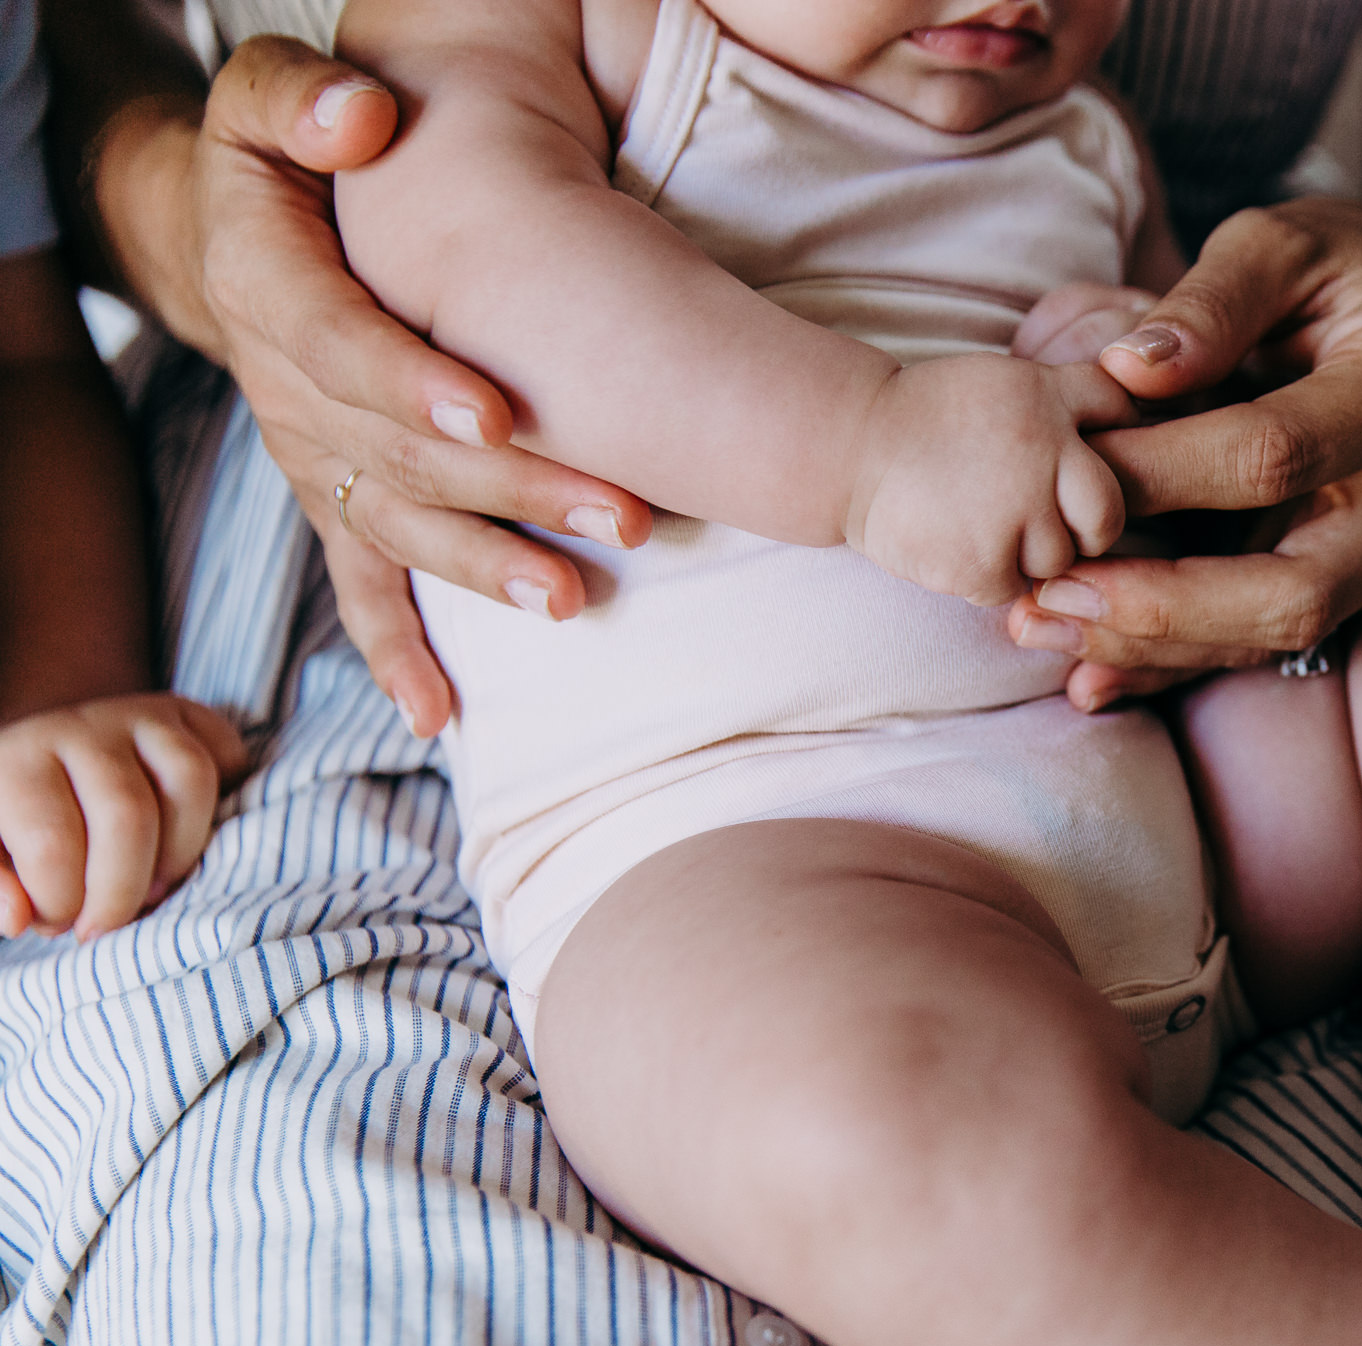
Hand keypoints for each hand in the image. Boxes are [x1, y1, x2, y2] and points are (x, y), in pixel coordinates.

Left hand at [0, 695, 247, 941]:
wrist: (43, 756)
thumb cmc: (13, 823)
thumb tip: (20, 918)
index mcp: (14, 762)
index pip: (51, 843)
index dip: (61, 903)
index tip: (61, 924)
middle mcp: (81, 726)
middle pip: (128, 816)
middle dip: (124, 891)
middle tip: (110, 925)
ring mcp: (141, 714)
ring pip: (191, 777)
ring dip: (183, 853)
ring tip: (156, 888)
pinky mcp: (187, 713)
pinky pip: (230, 754)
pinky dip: (227, 801)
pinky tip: (188, 835)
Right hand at [162, 38, 653, 733]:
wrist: (228, 237)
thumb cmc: (280, 161)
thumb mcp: (272, 99)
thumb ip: (305, 99)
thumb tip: (361, 116)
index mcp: (269, 284)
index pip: (337, 341)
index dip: (410, 381)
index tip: (495, 413)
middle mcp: (284, 388)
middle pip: (396, 452)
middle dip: (510, 490)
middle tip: (618, 515)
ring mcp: (312, 456)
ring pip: (397, 527)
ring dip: (485, 570)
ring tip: (571, 600)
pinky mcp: (334, 498)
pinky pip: (358, 583)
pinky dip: (396, 650)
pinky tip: (438, 715)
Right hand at [846, 354, 1133, 606]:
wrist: (846, 448)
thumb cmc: (929, 420)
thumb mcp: (1004, 384)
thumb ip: (1068, 406)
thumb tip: (1137, 432)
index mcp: (1047, 398)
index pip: (1119, 415)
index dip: (1109, 440)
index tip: (1073, 460)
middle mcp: (1041, 449)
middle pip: (1107, 513)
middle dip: (1085, 525)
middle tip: (1037, 517)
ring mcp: (1014, 510)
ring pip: (1060, 559)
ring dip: (1028, 552)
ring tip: (978, 523)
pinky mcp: (984, 564)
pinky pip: (1014, 588)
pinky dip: (988, 576)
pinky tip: (955, 544)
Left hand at [1008, 199, 1361, 706]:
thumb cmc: (1339, 269)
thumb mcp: (1284, 241)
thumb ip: (1212, 297)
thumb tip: (1130, 367)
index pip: (1275, 451)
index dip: (1163, 470)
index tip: (1070, 471)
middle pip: (1297, 589)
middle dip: (1164, 605)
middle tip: (1048, 598)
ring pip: (1279, 632)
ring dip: (1155, 646)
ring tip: (1044, 629)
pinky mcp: (1361, 583)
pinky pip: (1267, 641)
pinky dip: (1176, 661)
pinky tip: (1092, 674)